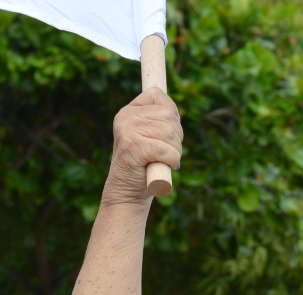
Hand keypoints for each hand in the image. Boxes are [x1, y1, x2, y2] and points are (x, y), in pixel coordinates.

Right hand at [104, 89, 182, 206]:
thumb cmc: (144, 166)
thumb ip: (159, 121)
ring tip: (162, 160)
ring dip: (175, 151)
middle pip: (169, 116)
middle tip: (165, 152)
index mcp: (129, 111)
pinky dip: (171, 161)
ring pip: (170, 133)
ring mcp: (128, 130)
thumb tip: (174, 111)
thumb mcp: (151, 137)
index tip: (167, 133)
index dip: (171, 115)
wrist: (128, 191)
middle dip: (176, 137)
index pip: (158, 96)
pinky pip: (167, 150)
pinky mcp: (133, 146)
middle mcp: (126, 117)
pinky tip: (162, 166)